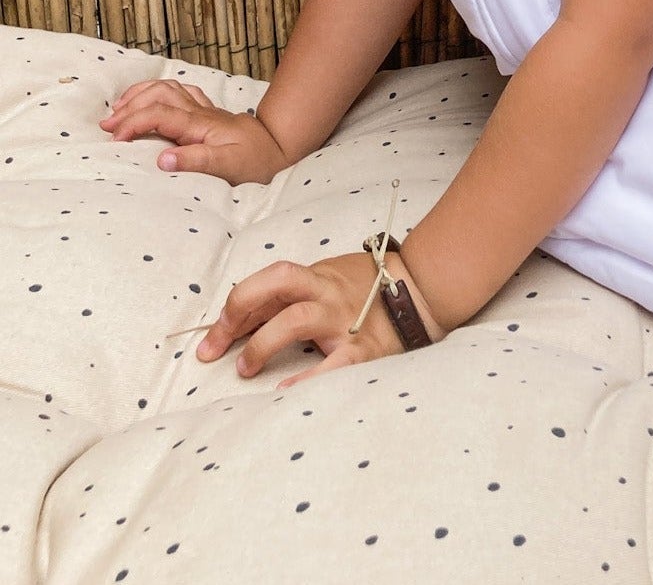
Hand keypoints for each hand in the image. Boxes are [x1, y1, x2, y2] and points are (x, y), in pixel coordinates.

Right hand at [100, 79, 291, 183]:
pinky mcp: (207, 113)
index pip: (158, 114)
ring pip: (168, 88)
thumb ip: (196, 161)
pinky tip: (150, 98)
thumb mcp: (228, 167)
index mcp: (200, 124)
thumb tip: (162, 160)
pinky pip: (180, 91)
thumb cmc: (255, 161)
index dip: (133, 123)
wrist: (279, 148)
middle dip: (130, 106)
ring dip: (141, 94)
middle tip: (107, 125)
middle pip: (159, 95)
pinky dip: (159, 91)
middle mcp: (199, 112)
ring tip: (119, 108)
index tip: (114, 140)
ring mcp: (203, 110)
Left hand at [195, 251, 439, 387]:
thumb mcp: (329, 280)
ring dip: (261, 344)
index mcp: (317, 278)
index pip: (267, 282)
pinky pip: (331, 364)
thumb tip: (245, 317)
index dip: (234, 307)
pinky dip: (305, 379)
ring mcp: (344, 320)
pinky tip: (283, 392)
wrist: (422, 291)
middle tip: (213, 348)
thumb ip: (294, 294)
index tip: (212, 337)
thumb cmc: (368, 288)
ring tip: (245, 369)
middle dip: (237, 311)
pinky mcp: (361, 349)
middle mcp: (326, 294)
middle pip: (277, 284)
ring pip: (295, 319)